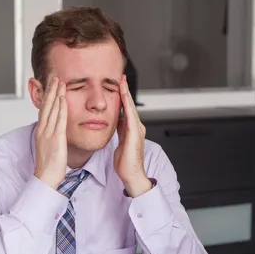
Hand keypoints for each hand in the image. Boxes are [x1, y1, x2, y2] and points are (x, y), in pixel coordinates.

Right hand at [34, 77, 67, 189]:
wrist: (46, 177)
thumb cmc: (49, 166)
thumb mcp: (49, 148)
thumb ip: (53, 138)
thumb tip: (57, 133)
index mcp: (41, 132)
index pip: (44, 110)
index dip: (48, 97)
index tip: (51, 86)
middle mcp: (43, 130)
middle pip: (46, 106)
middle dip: (50, 91)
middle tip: (54, 77)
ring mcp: (49, 133)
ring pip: (52, 109)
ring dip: (56, 94)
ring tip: (60, 82)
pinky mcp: (56, 138)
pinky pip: (59, 120)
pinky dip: (60, 108)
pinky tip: (63, 99)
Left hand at [114, 75, 152, 196]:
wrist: (132, 176)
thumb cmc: (126, 163)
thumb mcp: (120, 143)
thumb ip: (120, 132)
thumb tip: (117, 122)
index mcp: (131, 129)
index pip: (126, 109)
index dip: (122, 97)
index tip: (118, 86)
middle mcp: (136, 127)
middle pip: (129, 105)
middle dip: (125, 91)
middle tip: (121, 77)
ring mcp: (137, 130)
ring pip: (131, 107)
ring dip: (126, 94)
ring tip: (122, 82)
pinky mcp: (134, 134)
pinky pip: (130, 116)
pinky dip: (127, 105)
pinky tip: (123, 97)